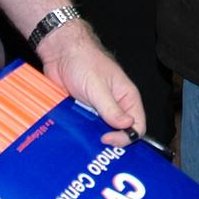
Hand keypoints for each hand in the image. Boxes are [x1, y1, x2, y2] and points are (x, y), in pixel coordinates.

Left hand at [38, 20, 145, 146]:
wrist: (60, 53)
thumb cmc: (83, 60)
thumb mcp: (98, 86)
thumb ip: (112, 108)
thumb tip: (128, 127)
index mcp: (127, 97)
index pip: (137, 125)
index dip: (126, 137)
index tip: (108, 139)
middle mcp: (116, 105)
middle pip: (121, 132)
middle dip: (111, 140)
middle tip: (97, 146)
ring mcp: (99, 109)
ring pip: (102, 132)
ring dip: (94, 138)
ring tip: (85, 144)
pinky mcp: (84, 111)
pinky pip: (87, 128)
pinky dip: (82, 134)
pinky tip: (76, 138)